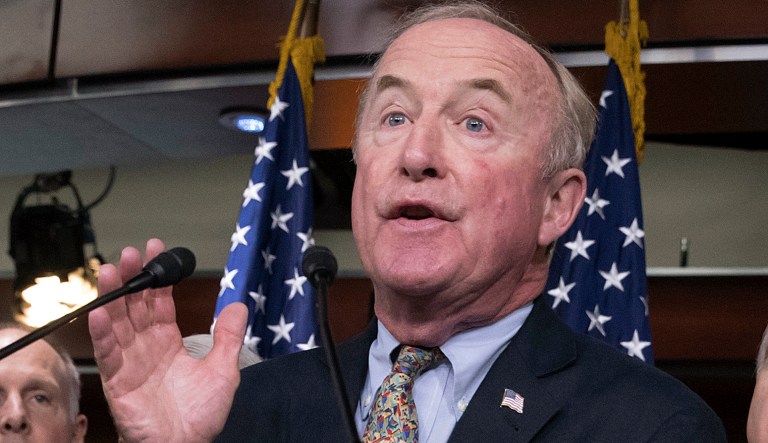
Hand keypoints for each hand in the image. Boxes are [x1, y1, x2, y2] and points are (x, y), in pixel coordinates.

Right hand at [88, 239, 247, 441]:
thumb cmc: (200, 416)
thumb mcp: (223, 370)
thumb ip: (229, 337)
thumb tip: (239, 306)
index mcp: (168, 341)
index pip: (159, 301)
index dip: (157, 277)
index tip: (155, 250)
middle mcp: (146, 347)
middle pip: (134, 305)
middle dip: (131, 278)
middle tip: (129, 253)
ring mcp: (130, 362)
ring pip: (117, 323)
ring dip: (112, 297)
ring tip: (109, 271)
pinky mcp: (118, 382)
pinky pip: (109, 354)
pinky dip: (103, 334)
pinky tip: (100, 312)